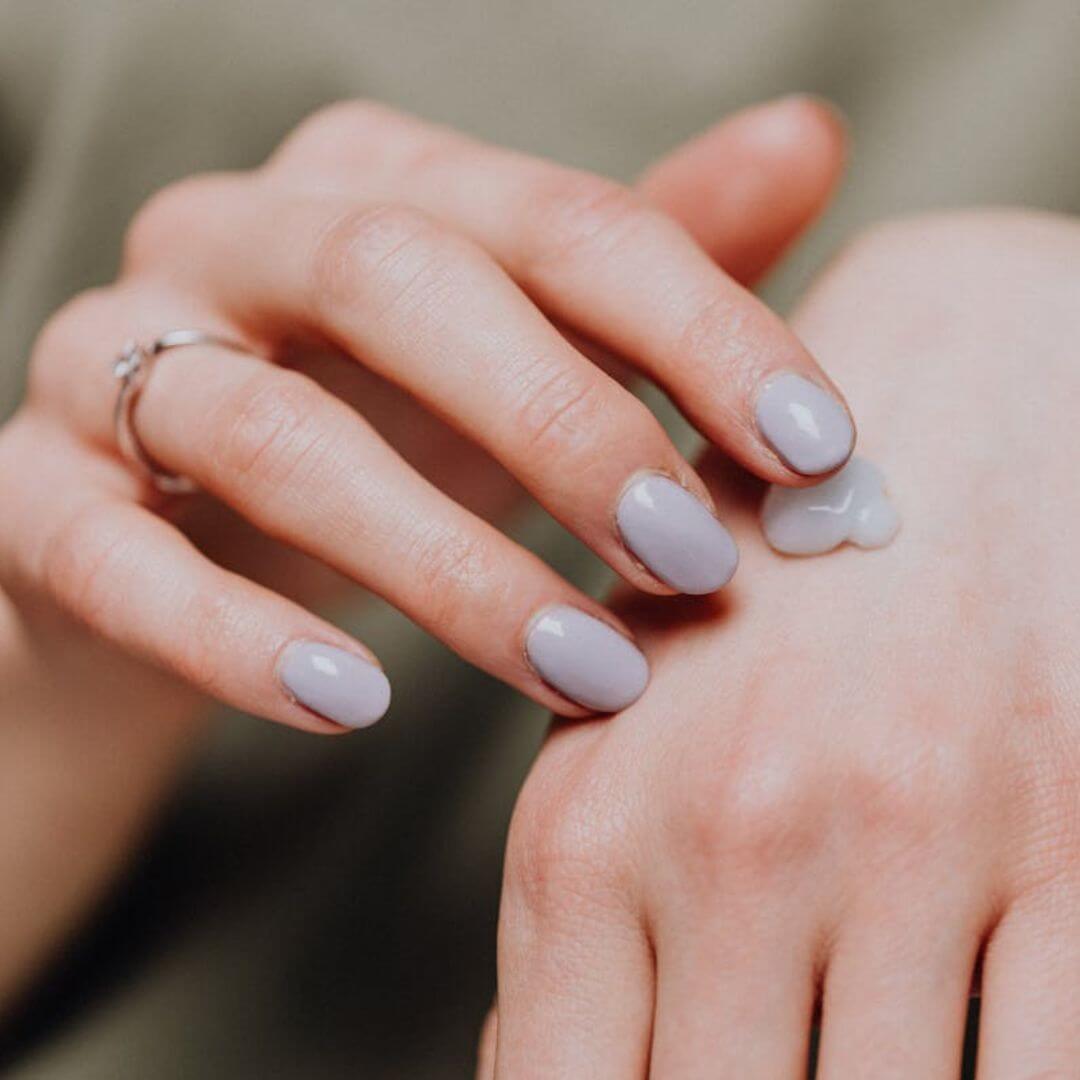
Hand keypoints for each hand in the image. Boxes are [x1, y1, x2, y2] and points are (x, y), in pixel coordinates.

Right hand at [0, 96, 847, 729]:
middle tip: (695, 563)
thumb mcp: (512, 348)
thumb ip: (644, 258)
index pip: (556, 221)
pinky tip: (355, 706)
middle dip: (568, 426)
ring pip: (269, 432)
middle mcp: (227, 240)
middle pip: (401, 284)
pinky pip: (116, 559)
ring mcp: (109, 363)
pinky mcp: (36, 501)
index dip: (699, 327)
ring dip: (444, 562)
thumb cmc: (373, 430)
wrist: (169, 532)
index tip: (817, 451)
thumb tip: (807, 139)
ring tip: (581, 669)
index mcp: (367, 187)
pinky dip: (236, 636)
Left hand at [489, 211, 1079, 1077]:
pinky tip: (964, 1044)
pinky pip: (1049, 1072)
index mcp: (590, 829)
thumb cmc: (760, 571)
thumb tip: (531, 1066)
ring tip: (846, 1054)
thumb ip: (573, 909)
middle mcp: (738, 841)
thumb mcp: (617, 722)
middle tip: (753, 1069)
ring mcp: (912, 840)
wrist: (935, 396)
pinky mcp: (1075, 833)